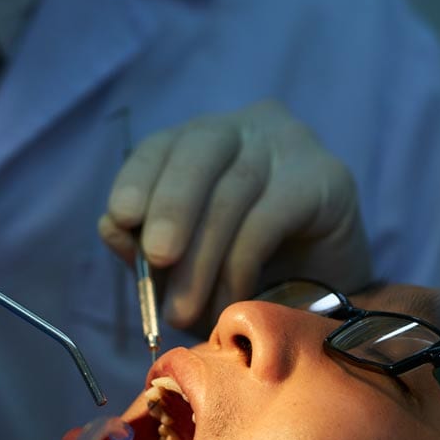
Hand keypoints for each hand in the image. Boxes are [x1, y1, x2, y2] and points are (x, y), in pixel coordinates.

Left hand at [100, 101, 370, 335]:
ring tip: (187, 312)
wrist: (324, 302)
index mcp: (206, 140)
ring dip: (203, 258)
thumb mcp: (183, 265)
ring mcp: (293, 146)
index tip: (121, 217)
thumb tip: (111, 226)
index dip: (139, 177)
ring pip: (233, 191)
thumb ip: (143, 246)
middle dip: (171, 206)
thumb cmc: (244, 277)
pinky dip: (241, 264)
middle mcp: (250, 127)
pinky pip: (269, 216)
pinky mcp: (328, 178)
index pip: (163, 144)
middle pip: (200, 148)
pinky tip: (232, 300)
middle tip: (157, 258)